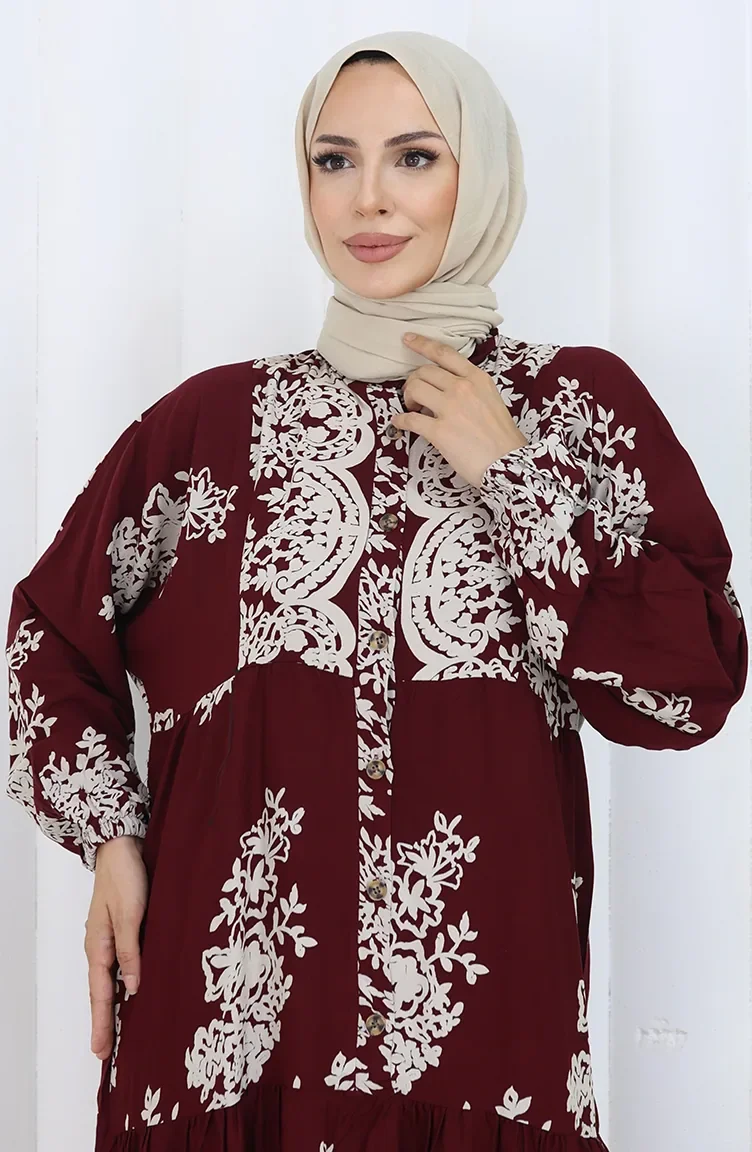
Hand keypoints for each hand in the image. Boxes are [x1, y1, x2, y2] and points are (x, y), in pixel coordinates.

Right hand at [85, 835, 148, 1060]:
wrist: (121, 846)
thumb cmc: (125, 875)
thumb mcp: (131, 913)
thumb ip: (130, 950)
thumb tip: (132, 987)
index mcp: (98, 945)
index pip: (101, 992)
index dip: (103, 1022)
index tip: (102, 1050)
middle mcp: (100, 946)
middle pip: (101, 991)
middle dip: (103, 1021)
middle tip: (104, 1052)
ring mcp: (108, 938)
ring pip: (109, 979)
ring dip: (113, 1005)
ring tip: (116, 1031)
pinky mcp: (120, 929)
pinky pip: (118, 963)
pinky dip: (122, 982)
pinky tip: (131, 991)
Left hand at [389, 331, 527, 487]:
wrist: (509, 465)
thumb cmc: (502, 438)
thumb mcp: (491, 400)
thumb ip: (470, 389)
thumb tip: (446, 391)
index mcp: (477, 378)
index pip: (444, 353)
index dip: (422, 344)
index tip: (408, 339)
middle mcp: (462, 388)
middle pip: (424, 371)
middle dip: (413, 381)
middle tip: (414, 396)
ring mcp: (450, 408)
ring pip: (414, 388)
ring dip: (407, 397)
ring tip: (413, 408)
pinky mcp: (439, 431)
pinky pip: (409, 419)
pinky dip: (400, 420)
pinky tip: (400, 424)